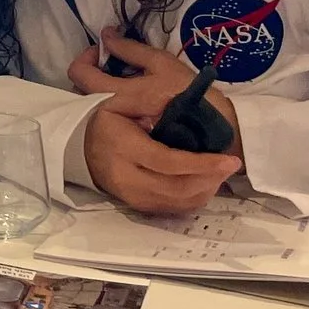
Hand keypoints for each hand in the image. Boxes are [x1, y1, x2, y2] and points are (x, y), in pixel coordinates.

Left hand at [68, 32, 241, 155]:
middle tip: (116, 69)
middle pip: (82, 92)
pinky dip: (114, 113)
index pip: (79, 73)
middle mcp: (109, 119)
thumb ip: (131, 49)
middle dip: (95, 76)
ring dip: (103, 95)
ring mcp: (117, 138)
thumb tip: (107, 35)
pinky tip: (133, 108)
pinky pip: (107, 127)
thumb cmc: (193, 97)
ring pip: (92, 110)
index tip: (105, 52)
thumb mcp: (164, 65)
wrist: (219, 136)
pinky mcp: (127, 148)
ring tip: (126, 88)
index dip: (86, 56)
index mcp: (117, 96)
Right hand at [82, 95, 241, 212]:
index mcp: (123, 148)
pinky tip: (203, 182)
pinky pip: (173, 209)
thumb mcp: (121, 100)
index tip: (229, 160)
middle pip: (177, 187)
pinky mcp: (138, 206)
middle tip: (230, 165)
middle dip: (210, 178)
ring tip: (220, 172)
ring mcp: (131, 196)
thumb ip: (150, 99)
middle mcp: (126, 178)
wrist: (78, 146)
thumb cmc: (106, 120)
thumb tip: (182, 103)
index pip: (168, 162)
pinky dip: (194, 198)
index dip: (201, 163)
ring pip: (178, 202)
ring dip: (206, 189)